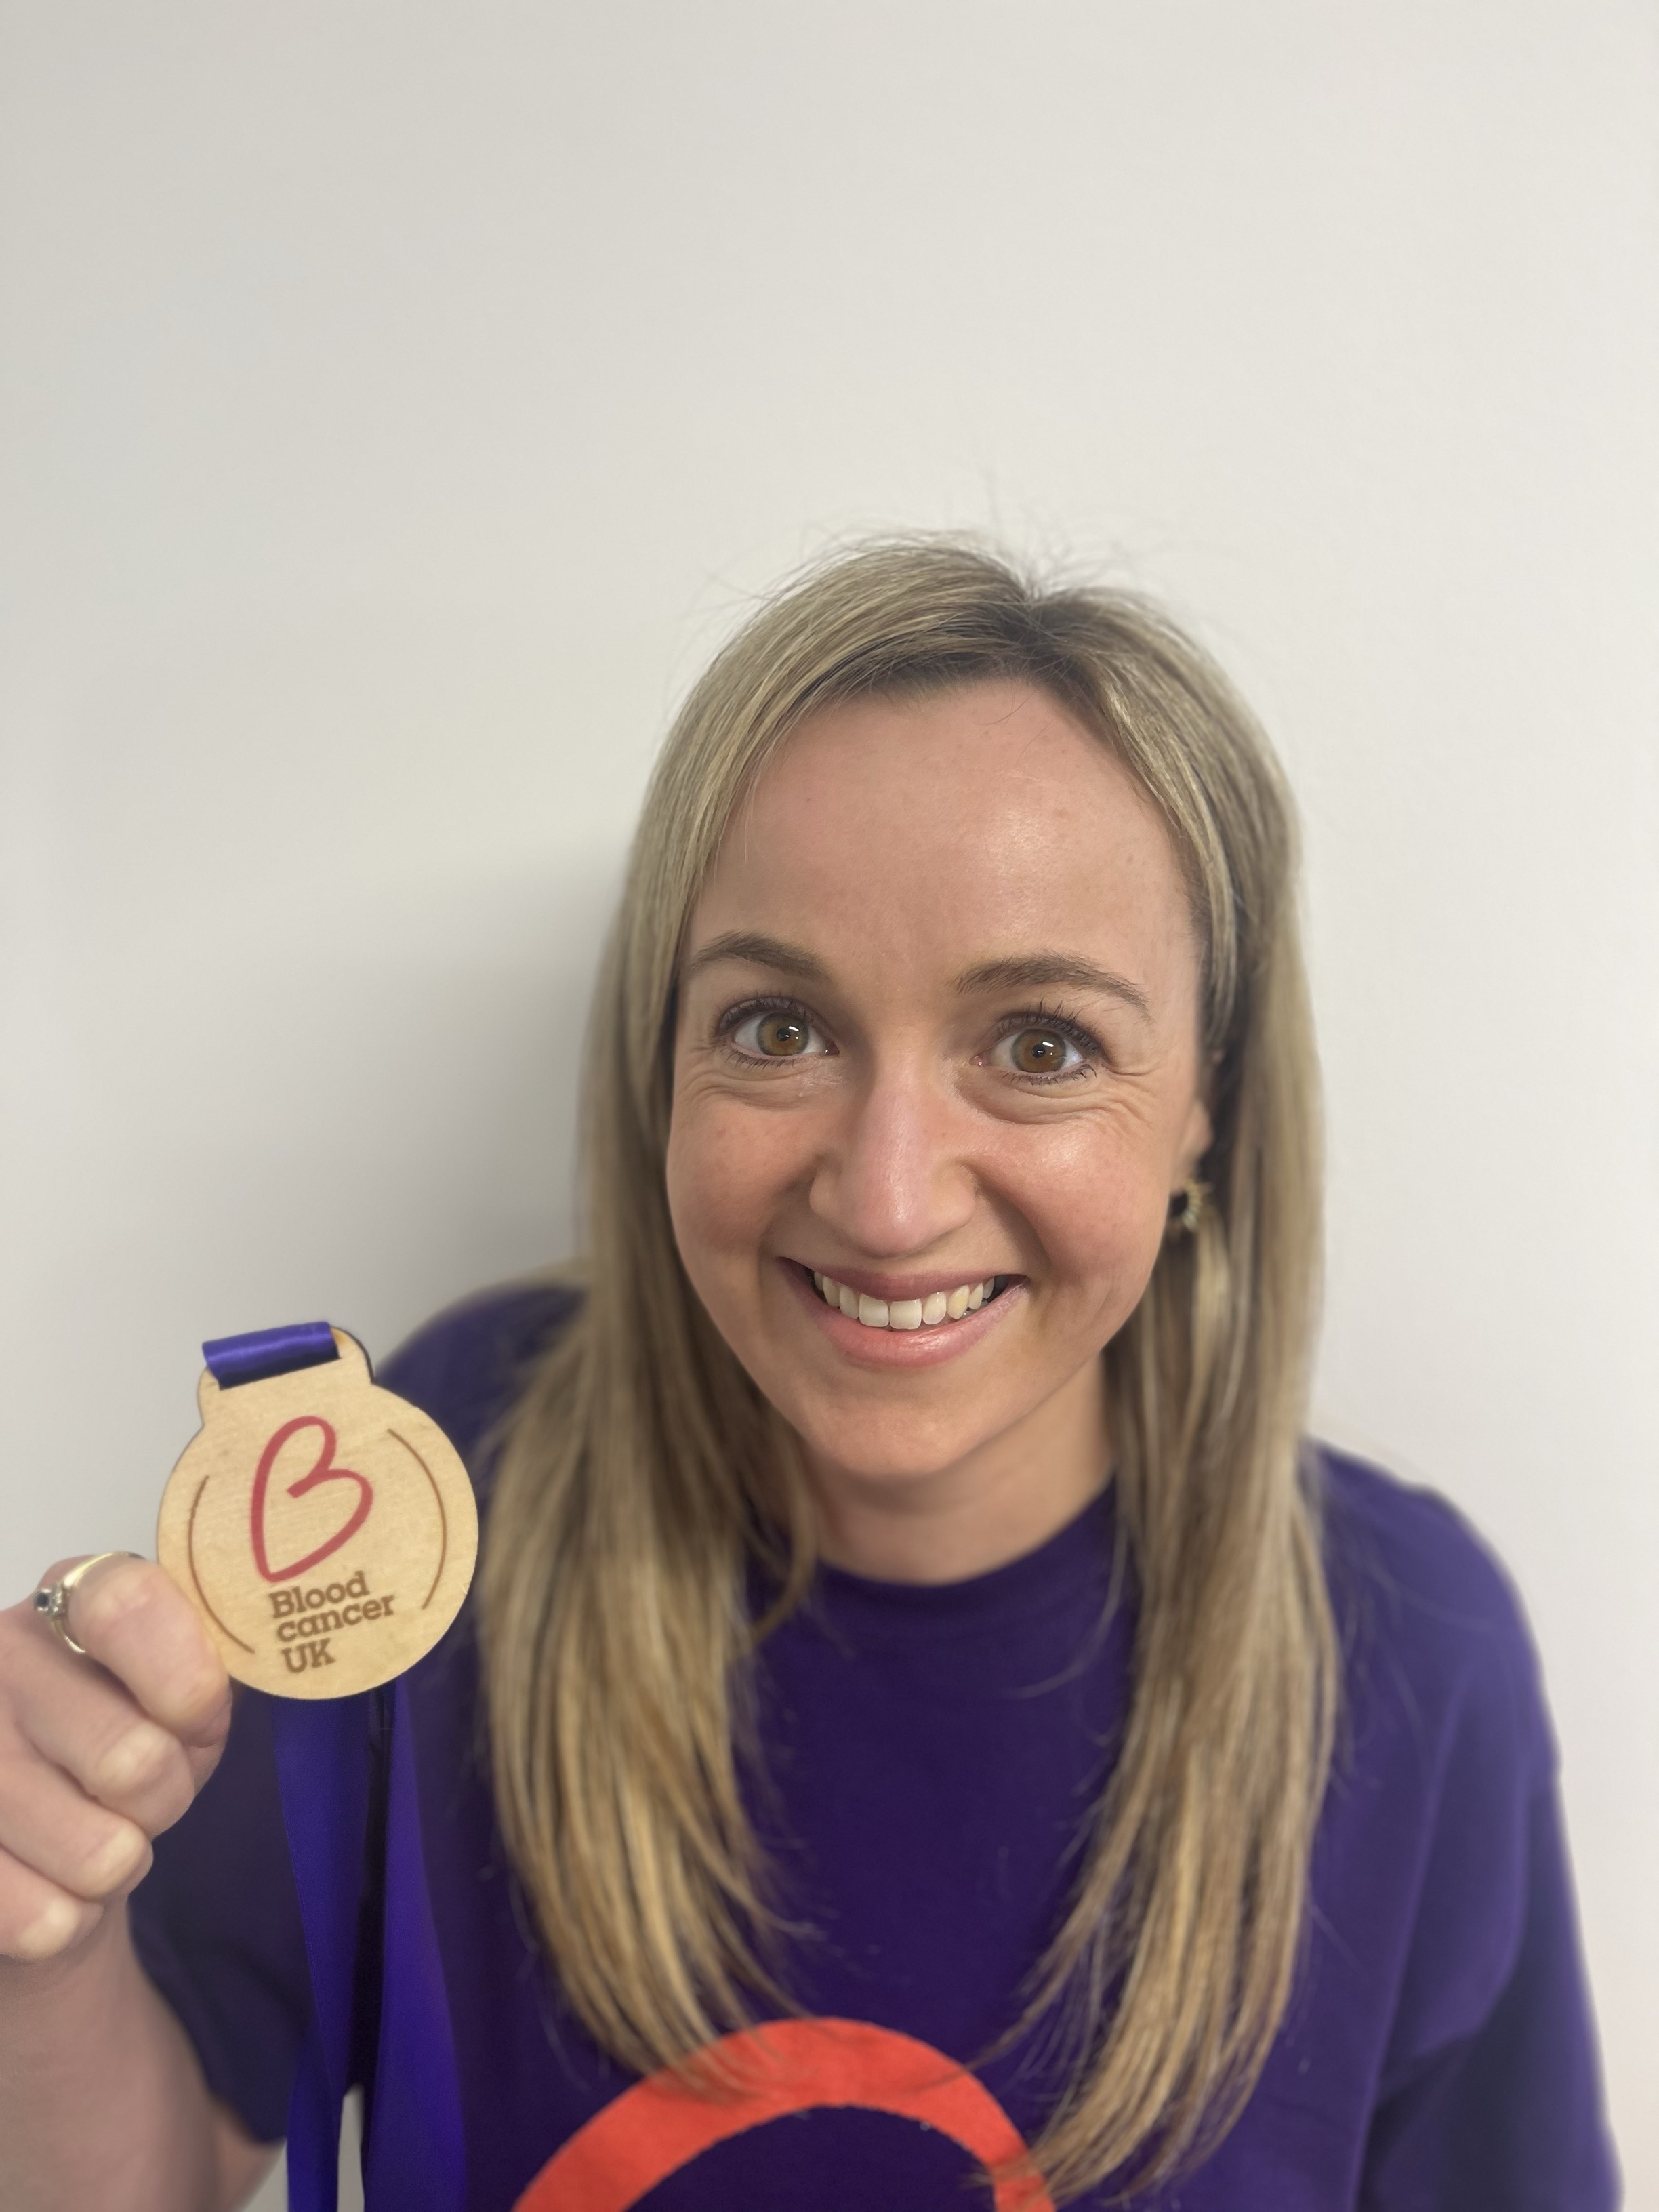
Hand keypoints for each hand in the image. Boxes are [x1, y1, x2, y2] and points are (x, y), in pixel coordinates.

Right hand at [0, 1557, 229, 1962]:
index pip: (127, 1606)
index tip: (199, 1717)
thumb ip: (207, 1676)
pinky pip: (44, 1919)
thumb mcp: (181, 1694)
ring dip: (118, 1864)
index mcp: (68, 1601)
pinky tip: (47, 1879)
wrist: (41, 1840)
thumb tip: (227, 1689)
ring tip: (94, 1831)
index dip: (186, 1680)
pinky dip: (68, 1919)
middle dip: (164, 1799)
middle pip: (130, 1758)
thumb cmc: (131, 1741)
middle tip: (146, 1792)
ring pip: (96, 1853)